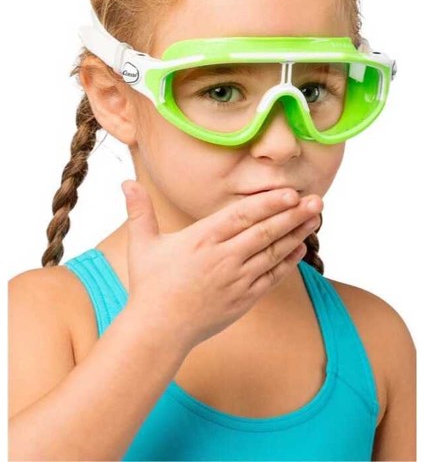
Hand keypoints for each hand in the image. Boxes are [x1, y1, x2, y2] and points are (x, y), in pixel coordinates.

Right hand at [122, 180, 322, 349]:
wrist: (158, 331)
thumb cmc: (150, 286)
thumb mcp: (142, 244)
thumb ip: (139, 210)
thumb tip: (125, 182)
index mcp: (202, 239)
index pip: (242, 215)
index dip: (268, 203)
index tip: (290, 192)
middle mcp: (223, 257)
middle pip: (265, 231)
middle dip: (293, 214)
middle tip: (316, 200)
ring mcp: (236, 279)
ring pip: (273, 252)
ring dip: (296, 234)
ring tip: (314, 218)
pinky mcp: (244, 299)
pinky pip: (272, 277)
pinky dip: (288, 262)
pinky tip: (301, 248)